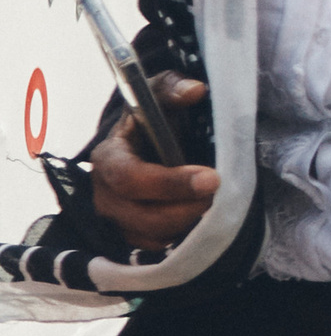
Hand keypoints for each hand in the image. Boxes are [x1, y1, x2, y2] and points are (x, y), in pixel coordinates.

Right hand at [90, 77, 216, 251]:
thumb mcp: (159, 94)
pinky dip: (182, 238)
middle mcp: (105, 194)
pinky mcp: (132, 236)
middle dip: (185, 209)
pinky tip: (203, 221)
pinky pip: (157, 247)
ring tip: (215, 208)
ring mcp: (117, 219)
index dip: (171, 183)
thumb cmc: (152, 117)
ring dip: (187, 225)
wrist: (147, 140)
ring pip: (151, 236)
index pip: (130, 179)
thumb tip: (195, 90)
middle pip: (142, 216)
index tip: (212, 178)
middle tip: (220, 197)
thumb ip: (173, 88)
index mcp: (108, 157)